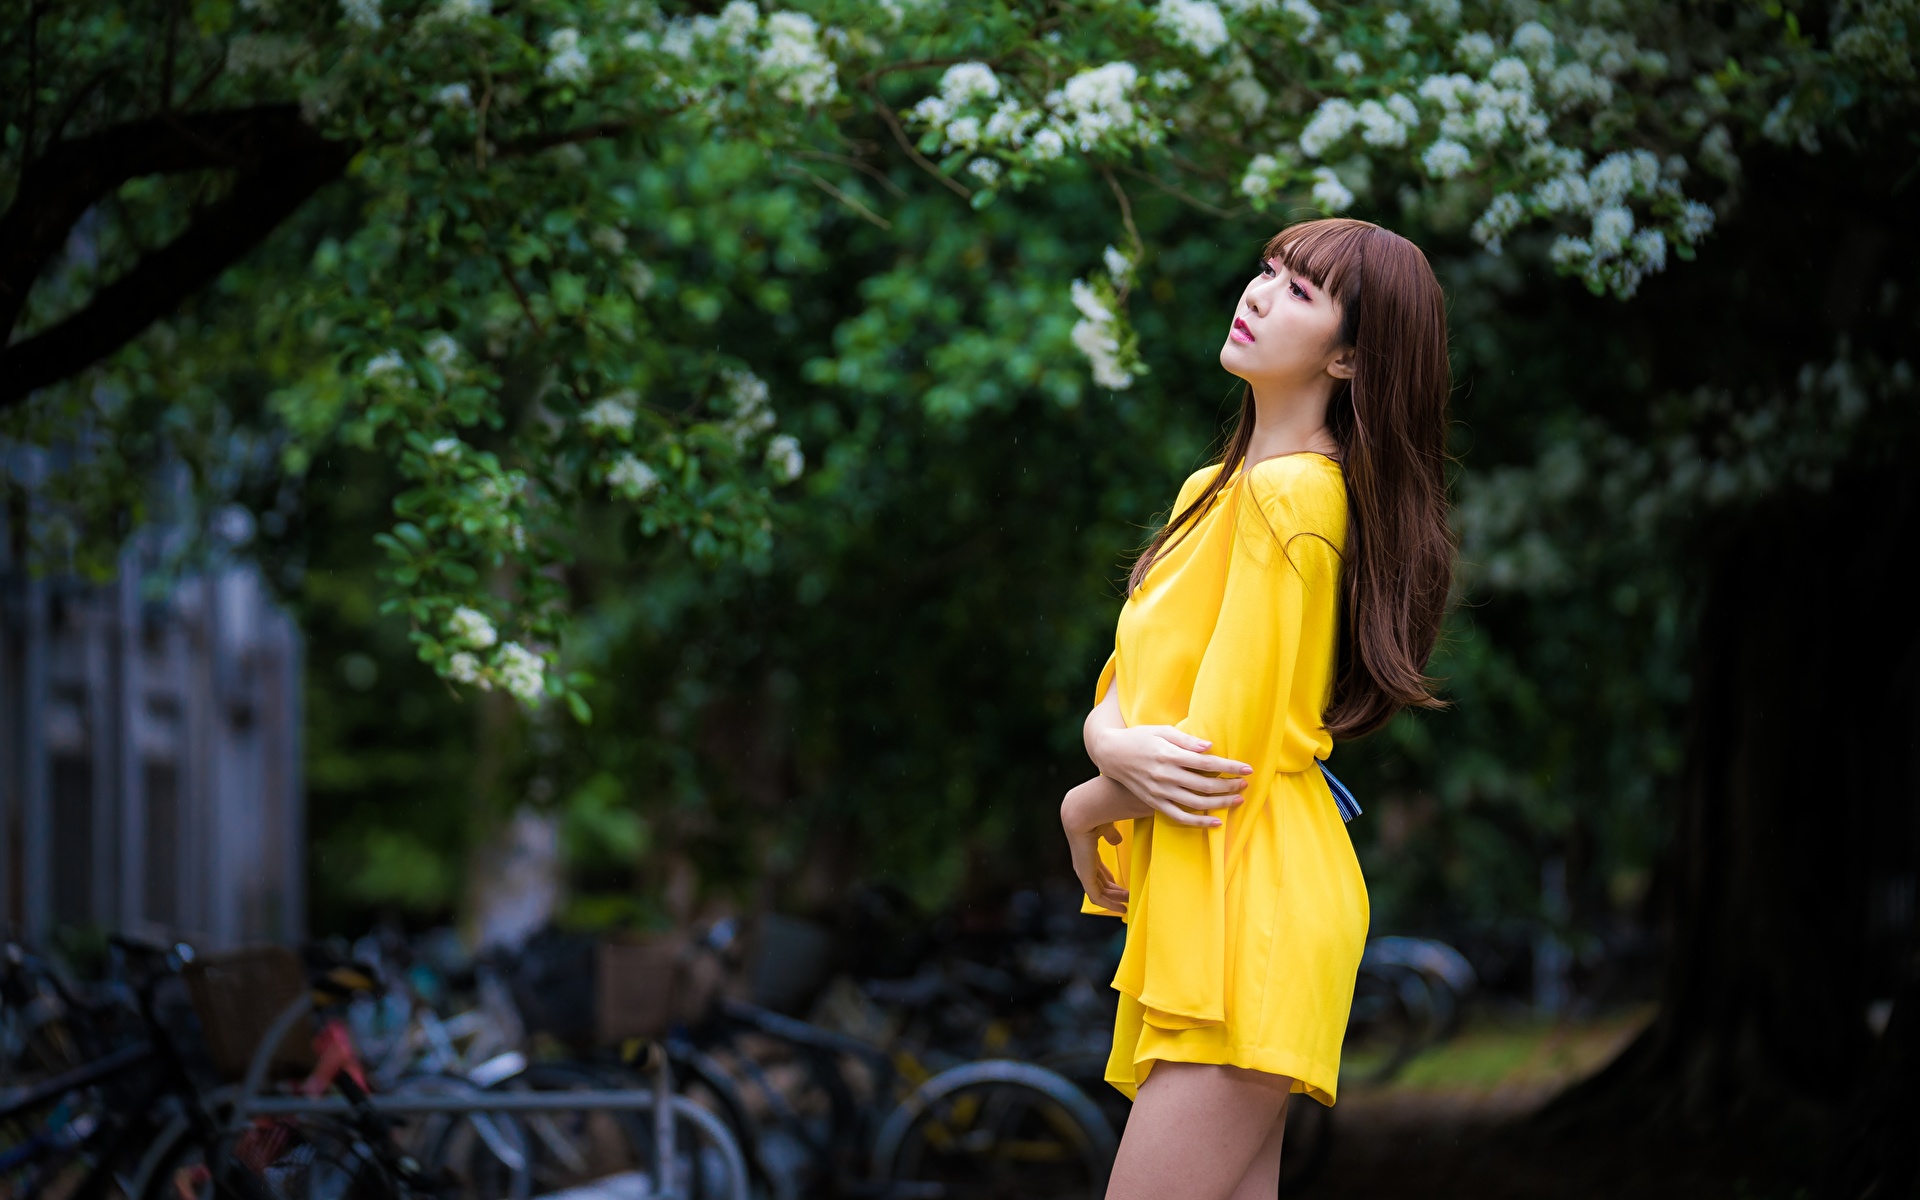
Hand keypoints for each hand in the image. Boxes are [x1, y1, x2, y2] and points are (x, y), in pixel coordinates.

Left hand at [1066, 821, 1127, 913]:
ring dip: (1114, 899)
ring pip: (1099, 892)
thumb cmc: (1094, 816)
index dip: (1110, 878)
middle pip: (1099, 882)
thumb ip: (1110, 834)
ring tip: (1127, 905)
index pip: (1097, 870)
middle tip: (1129, 897)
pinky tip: (1121, 908)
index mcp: (1088, 851)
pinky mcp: (1085, 877)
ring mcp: (1083, 871)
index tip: (1122, 885)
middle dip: (1114, 891)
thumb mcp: (1106, 827)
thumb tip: (1116, 840)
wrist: (1083, 814)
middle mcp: (1084, 863)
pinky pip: (1097, 897)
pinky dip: (1109, 904)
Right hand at [1088, 724, 1252, 815]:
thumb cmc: (1139, 738)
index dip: (1229, 766)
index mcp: (1169, 754)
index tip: (1247, 768)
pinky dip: (1198, 822)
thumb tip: (1210, 747)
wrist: (1111, 754)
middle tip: (1245, 784)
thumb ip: (1186, 740)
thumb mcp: (1161, 730)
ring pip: (1196, 803)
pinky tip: (1216, 821)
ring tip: (1237, 800)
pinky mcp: (1154, 802)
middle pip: (1205, 784)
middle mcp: (1166, 775)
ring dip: (1220, 803)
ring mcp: (1159, 791)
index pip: (1207, 763)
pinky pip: (1179, 816)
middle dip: (1229, 785)